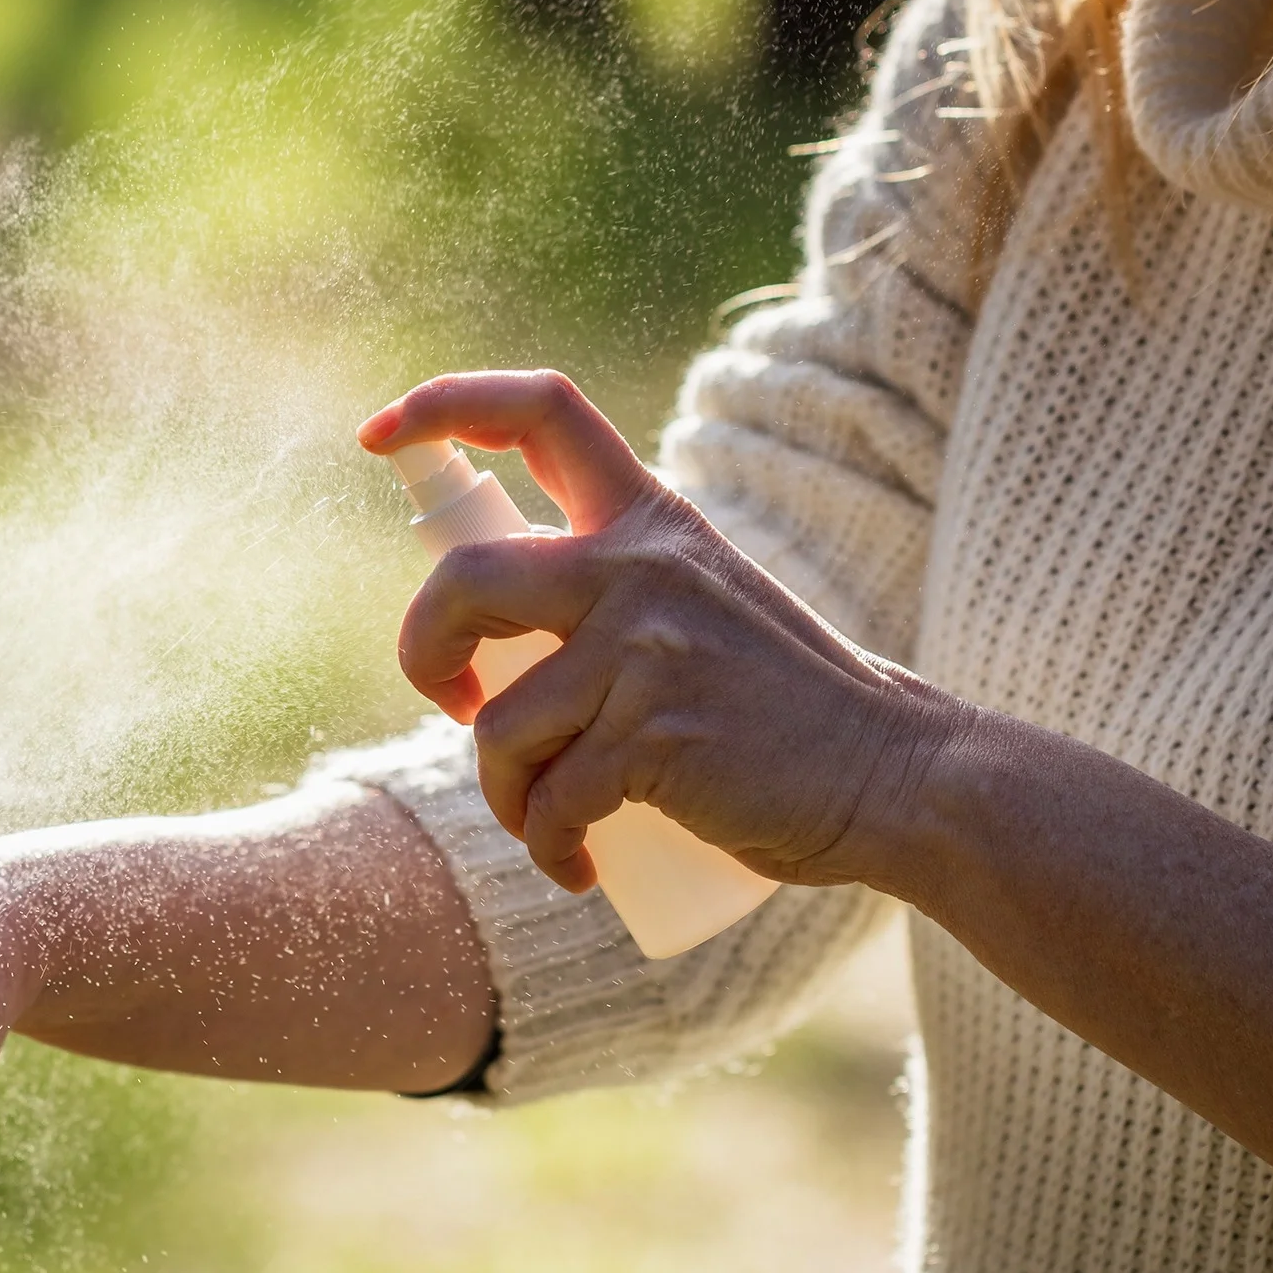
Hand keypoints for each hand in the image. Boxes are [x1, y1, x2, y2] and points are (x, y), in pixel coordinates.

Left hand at [359, 369, 970, 893]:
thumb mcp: (701, 604)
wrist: (895, 776)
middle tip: (454, 702)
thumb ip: (616, 592)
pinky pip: (549, 800)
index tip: (377, 436)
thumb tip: (492, 636)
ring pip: (500, 723)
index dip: (444, 405)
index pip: (541, 411)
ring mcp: (648, 648)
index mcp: (652, 519)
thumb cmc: (784, 707)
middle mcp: (643, 565)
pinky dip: (547, 846)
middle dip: (424, 650)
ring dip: (503, 793)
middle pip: (465, 577)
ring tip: (547, 822)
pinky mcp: (655, 735)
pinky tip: (577, 866)